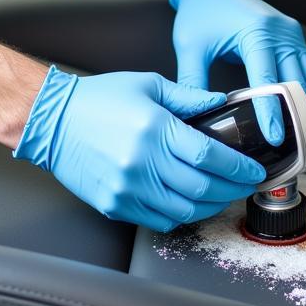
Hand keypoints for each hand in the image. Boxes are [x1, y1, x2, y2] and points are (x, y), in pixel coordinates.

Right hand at [13, 66, 265, 231]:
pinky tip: (192, 202)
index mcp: (154, 130)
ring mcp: (127, 189)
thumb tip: (221, 103)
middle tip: (246, 184)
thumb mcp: (148, 85)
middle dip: (232, 189)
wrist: (51, 120)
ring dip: (211, 206)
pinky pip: (159, 220)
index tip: (254, 170)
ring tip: (224, 194)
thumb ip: (188, 97)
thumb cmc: (98, 99)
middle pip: (202, 188)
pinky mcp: (115, 205)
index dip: (238, 167)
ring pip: (184, 210)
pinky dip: (182, 215)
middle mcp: (142, 163)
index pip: (210, 156)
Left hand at [169, 0, 305, 155]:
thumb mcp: (190, 45)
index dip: (271, 110)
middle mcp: (282, 32)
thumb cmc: (202, 11)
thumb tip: (195, 119)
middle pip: (303, 81)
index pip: (268, 77)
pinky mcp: (296, 41)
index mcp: (257, 31)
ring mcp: (293, 36)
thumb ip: (192, 81)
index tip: (274, 138)